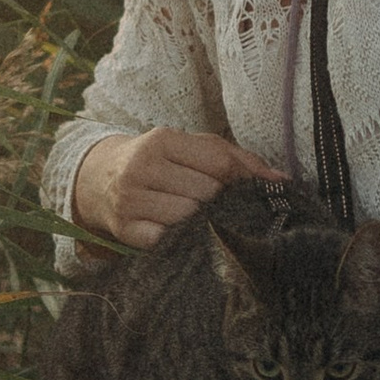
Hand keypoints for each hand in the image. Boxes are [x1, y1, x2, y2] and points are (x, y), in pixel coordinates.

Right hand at [70, 127, 284, 247]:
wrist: (99, 179)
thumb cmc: (159, 163)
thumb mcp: (190, 149)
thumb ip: (236, 159)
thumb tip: (280, 180)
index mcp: (162, 139)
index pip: (218, 163)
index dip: (241, 180)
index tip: (251, 190)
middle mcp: (142, 167)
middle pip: (205, 193)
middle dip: (221, 203)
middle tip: (223, 207)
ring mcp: (129, 199)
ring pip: (187, 218)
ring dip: (202, 223)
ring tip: (202, 219)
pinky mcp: (124, 228)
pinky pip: (165, 240)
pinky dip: (179, 240)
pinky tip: (181, 233)